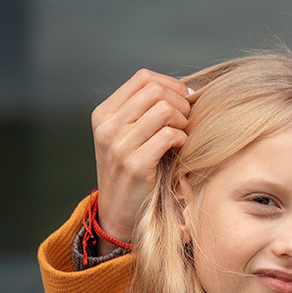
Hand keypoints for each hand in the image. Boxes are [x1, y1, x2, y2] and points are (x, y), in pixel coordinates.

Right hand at [91, 68, 191, 243]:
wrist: (117, 214)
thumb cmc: (131, 172)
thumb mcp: (126, 137)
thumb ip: (144, 112)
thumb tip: (184, 89)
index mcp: (104, 114)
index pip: (143, 78)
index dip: (171, 84)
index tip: (185, 99)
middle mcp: (107, 126)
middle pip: (155, 91)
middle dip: (180, 102)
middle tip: (187, 121)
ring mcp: (119, 145)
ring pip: (164, 110)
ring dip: (183, 121)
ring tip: (182, 136)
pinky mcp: (135, 164)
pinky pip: (169, 135)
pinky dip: (182, 139)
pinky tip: (180, 149)